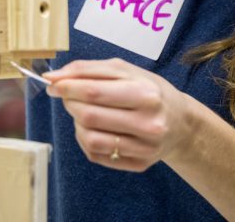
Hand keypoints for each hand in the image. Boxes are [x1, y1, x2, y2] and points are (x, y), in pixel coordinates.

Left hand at [44, 58, 195, 171]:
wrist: (181, 122)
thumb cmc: (150, 91)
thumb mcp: (126, 71)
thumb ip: (88, 70)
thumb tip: (54, 77)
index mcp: (146, 94)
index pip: (94, 92)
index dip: (67, 87)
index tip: (53, 82)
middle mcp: (148, 123)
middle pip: (89, 116)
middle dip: (69, 103)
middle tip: (68, 96)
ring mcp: (144, 147)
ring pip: (90, 139)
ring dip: (76, 123)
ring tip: (83, 113)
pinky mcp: (139, 164)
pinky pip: (97, 155)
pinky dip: (86, 140)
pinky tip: (95, 129)